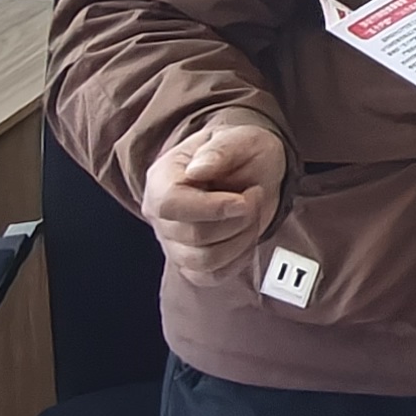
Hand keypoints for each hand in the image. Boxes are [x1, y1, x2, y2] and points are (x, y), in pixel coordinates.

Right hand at [141, 117, 286, 281]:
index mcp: (162, 178)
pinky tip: (246, 236)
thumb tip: (198, 170)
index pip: (170, 204)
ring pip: (204, 261)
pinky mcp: (190, 263)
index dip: (210, 208)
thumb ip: (220, 150)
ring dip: (242, 240)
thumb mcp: (239, 138)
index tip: (241, 201)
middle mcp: (159, 214)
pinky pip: (211, 276)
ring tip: (252, 215)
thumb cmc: (242, 152)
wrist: (253, 170)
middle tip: (256, 195)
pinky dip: (237, 259)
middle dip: (238, 219)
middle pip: (194, 236)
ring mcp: (172, 242)